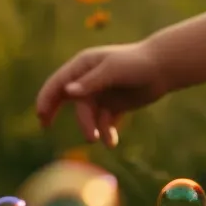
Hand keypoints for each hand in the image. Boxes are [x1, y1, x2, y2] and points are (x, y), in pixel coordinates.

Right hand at [35, 41, 168, 146]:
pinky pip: (103, 123)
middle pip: (66, 99)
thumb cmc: (137, 63)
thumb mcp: (113, 70)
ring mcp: (101, 94)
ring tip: (99, 137)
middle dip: (56, 112)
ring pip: (86, 115)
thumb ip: (91, 82)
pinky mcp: (113, 106)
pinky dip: (105, 133)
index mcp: (85, 65)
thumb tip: (67, 91)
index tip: (41, 114)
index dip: (47, 97)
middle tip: (46, 126)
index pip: (59, 82)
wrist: (164, 68)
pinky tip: (112, 141)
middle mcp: (89, 79)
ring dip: (90, 128)